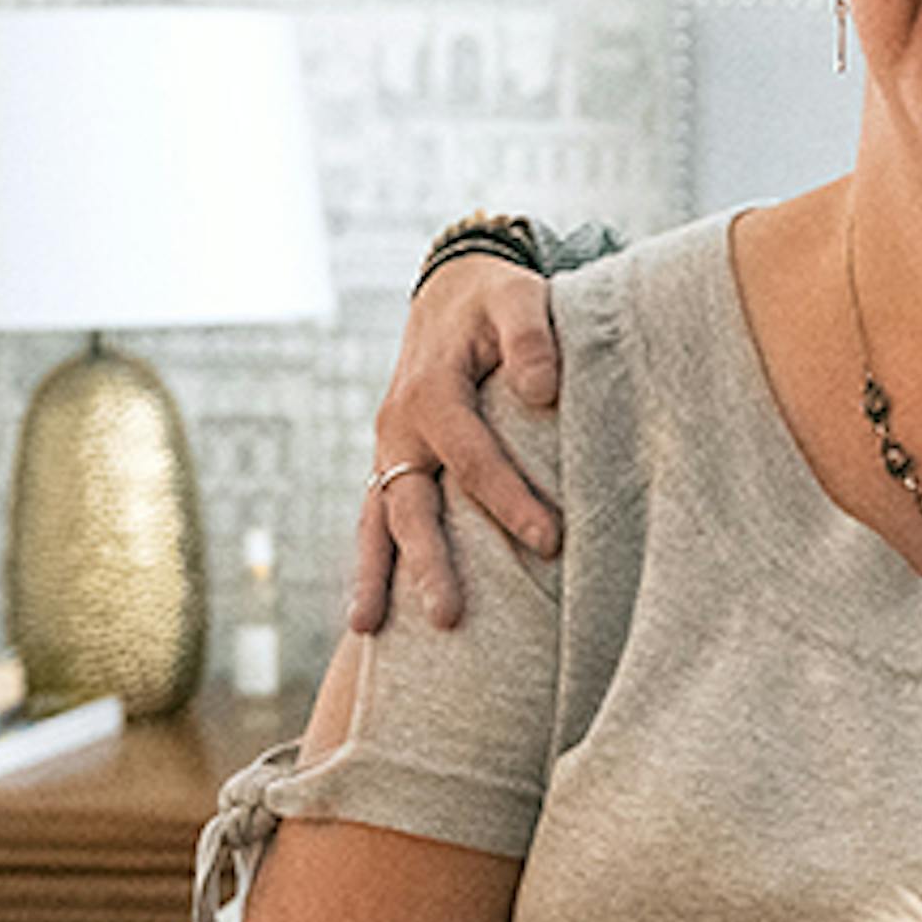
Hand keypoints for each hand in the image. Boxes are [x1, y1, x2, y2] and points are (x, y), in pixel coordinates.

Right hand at [349, 253, 567, 633]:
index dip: (511, 501)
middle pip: (412, 504)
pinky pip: (377, 516)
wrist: (455, 290)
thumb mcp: (520, 300)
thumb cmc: (499, 300)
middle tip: (450, 617)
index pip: (473, 458)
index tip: (552, 542)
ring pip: (377, 518)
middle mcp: (400, 426)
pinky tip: (373, 611)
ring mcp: (389, 447)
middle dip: (429, 562)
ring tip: (369, 630)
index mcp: (433, 392)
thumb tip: (542, 392)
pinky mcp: (394, 461)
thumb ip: (532, 338)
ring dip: (377, 573)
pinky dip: (372, 559)